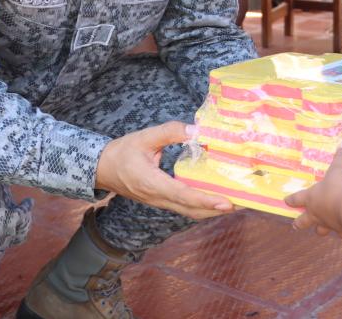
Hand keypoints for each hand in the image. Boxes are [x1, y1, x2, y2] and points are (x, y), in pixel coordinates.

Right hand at [95, 121, 234, 219]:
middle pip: (191, 210)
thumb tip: (195, 130)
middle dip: (216, 209)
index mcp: (153, 183)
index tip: (226, 202)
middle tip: (241, 203)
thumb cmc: (122, 152)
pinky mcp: (160, 200)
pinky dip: (201, 207)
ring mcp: (159, 202)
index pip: (184, 195)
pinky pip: (183, 208)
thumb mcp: (144, 137)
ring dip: (210, 210)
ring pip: (188, 212)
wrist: (101, 168)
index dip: (205, 200)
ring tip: (233, 203)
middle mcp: (158, 198)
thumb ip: (169, 132)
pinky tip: (214, 199)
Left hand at [285, 144, 341, 238]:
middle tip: (295, 225)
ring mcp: (328, 225)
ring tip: (320, 231)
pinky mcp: (341, 231)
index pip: (297, 198)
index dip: (291, 199)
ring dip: (320, 230)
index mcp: (312, 198)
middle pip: (303, 221)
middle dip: (299, 223)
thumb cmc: (338, 187)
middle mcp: (316, 213)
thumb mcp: (338, 170)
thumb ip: (340, 158)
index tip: (285, 200)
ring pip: (320, 231)